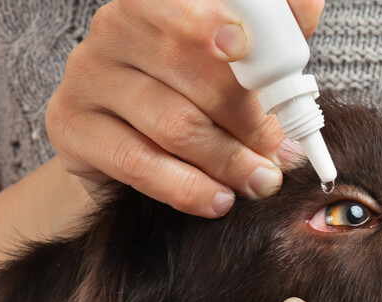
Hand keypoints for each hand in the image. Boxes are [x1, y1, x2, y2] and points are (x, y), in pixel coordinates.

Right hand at [45, 0, 322, 217]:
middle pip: (193, 75)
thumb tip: (309, 7)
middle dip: (248, 120)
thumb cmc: (193, 93)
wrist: (126, 144)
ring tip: (261, 182)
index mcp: (156, 3)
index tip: (241, 46)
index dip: (208, 22)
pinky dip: (187, 188)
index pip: (177, 3)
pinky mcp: (72, 127)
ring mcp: (88, 77)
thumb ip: (271, 36)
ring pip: (173, 124)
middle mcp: (115, 30)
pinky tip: (219, 201)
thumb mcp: (236, 63)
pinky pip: (139, 163)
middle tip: (282, 153)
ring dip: (228, 161)